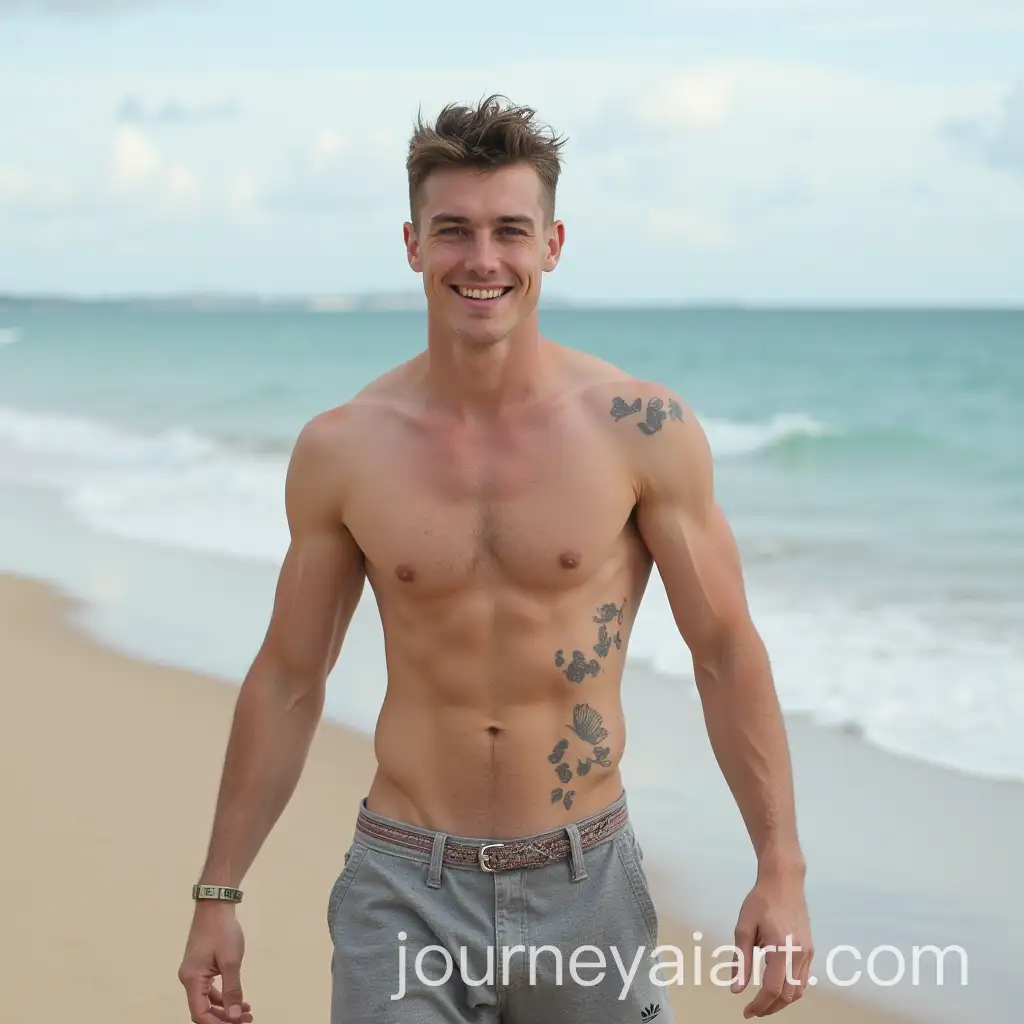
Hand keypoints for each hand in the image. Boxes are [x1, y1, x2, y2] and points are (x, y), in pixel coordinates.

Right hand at [178, 903, 253, 1022]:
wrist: (216, 905)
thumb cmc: (222, 929)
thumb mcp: (231, 961)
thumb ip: (232, 990)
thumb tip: (235, 1016)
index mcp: (192, 979)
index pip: (200, 1013)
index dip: (218, 1023)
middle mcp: (189, 979)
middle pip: (203, 1009)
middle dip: (225, 1018)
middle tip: (247, 1019)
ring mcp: (194, 972)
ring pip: (207, 1000)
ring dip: (226, 1008)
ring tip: (247, 1012)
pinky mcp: (200, 967)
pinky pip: (209, 989)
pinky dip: (223, 996)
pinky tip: (239, 998)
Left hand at [730, 868, 812, 1016]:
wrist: (784, 880)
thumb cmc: (761, 900)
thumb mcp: (744, 927)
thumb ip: (741, 959)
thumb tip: (736, 989)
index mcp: (781, 948)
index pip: (773, 989)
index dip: (759, 1005)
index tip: (746, 1011)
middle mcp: (799, 953)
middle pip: (789, 996)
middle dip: (770, 1007)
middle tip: (753, 1010)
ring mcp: (807, 952)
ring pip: (799, 990)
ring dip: (782, 1001)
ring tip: (763, 1001)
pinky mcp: (810, 949)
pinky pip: (803, 978)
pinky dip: (791, 989)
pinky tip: (776, 986)